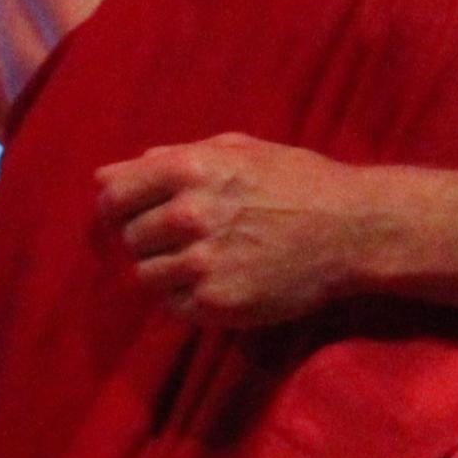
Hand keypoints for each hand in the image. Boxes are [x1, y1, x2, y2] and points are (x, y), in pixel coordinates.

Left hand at [95, 134, 399, 327]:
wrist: (352, 230)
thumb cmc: (295, 181)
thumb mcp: (235, 151)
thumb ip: (166, 161)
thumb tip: (104, 176)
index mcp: (189, 169)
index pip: (113, 197)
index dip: (114, 208)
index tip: (126, 216)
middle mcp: (189, 215)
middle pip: (130, 238)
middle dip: (148, 238)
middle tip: (182, 238)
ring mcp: (202, 263)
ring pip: (147, 275)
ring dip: (166, 270)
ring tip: (202, 260)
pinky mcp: (218, 303)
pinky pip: (174, 305)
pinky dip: (186, 298)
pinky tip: (217, 281)